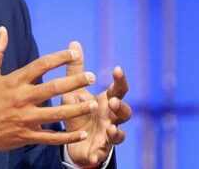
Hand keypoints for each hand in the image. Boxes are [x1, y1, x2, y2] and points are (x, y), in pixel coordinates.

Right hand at [0, 27, 99, 157]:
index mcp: (14, 81)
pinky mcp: (26, 136)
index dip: (59, 58)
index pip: (41, 65)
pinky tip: (81, 133)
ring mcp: (25, 119)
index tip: (75, 54)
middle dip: (75, 82)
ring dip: (77, 109)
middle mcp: (22, 99)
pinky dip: (67, 136)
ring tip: (92, 104)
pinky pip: (51, 137)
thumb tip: (2, 29)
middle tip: (91, 77)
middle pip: (54, 88)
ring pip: (57, 114)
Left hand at [63, 41, 131, 166]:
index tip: (117, 69)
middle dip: (121, 107)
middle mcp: (111, 118)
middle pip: (125, 112)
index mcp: (107, 101)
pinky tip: (93, 155)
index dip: (120, 80)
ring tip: (111, 128)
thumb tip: (74, 43)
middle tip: (112, 101)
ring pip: (119, 134)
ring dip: (117, 132)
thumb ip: (75, 70)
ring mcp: (107, 135)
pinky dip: (98, 154)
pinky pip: (102, 153)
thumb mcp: (73, 90)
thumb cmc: (77, 110)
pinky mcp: (99, 150)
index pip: (119, 89)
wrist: (73, 139)